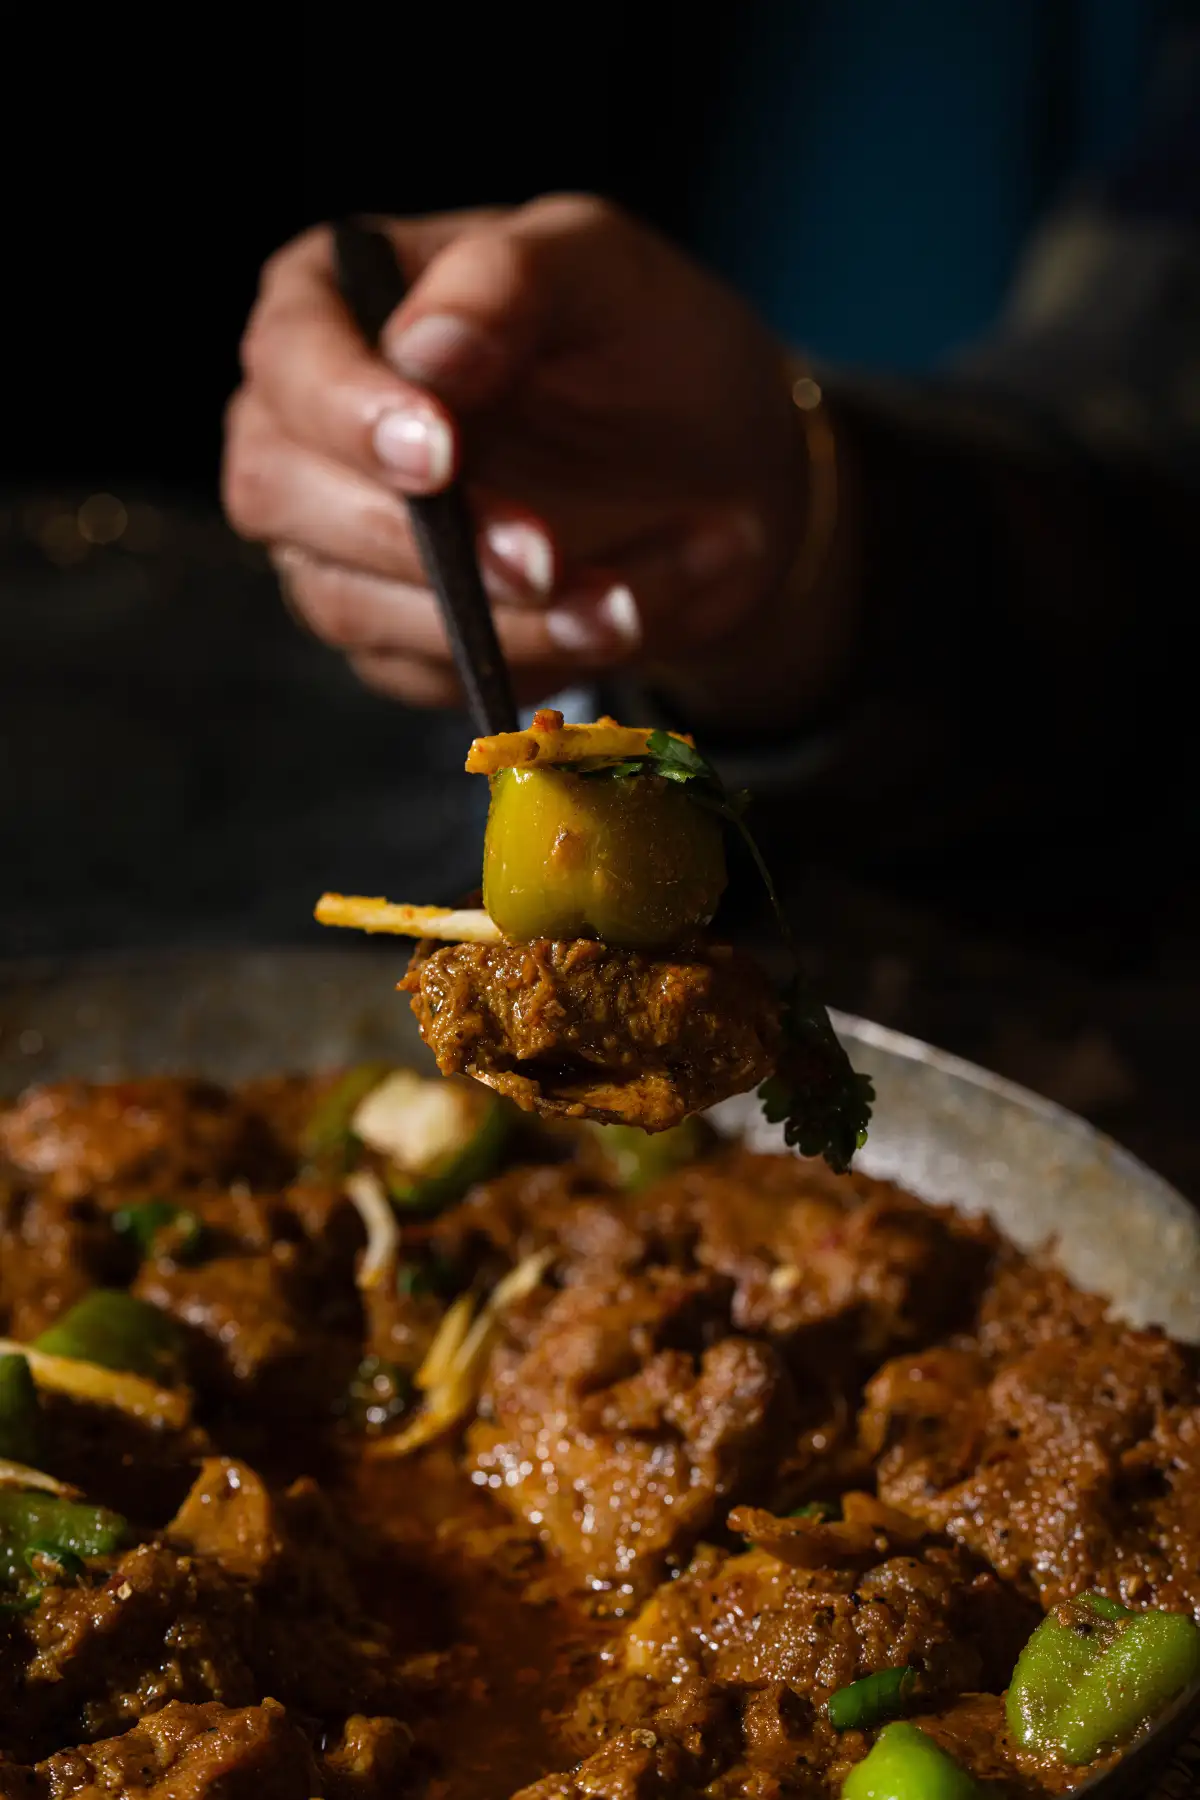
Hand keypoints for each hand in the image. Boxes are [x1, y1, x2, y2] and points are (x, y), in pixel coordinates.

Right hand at [223, 197, 850, 725]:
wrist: (719, 472)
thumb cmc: (644, 344)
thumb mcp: (602, 271)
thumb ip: (509, 281)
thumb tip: (423, 350)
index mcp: (334, 302)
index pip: (289, 358)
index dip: (348, 412)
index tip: (441, 456)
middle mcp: (308, 428)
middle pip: (278, 493)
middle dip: (417, 542)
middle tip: (544, 559)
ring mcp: (338, 543)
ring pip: (354, 607)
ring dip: (498, 621)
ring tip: (625, 601)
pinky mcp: (394, 638)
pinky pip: (430, 673)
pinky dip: (534, 658)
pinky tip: (622, 615)